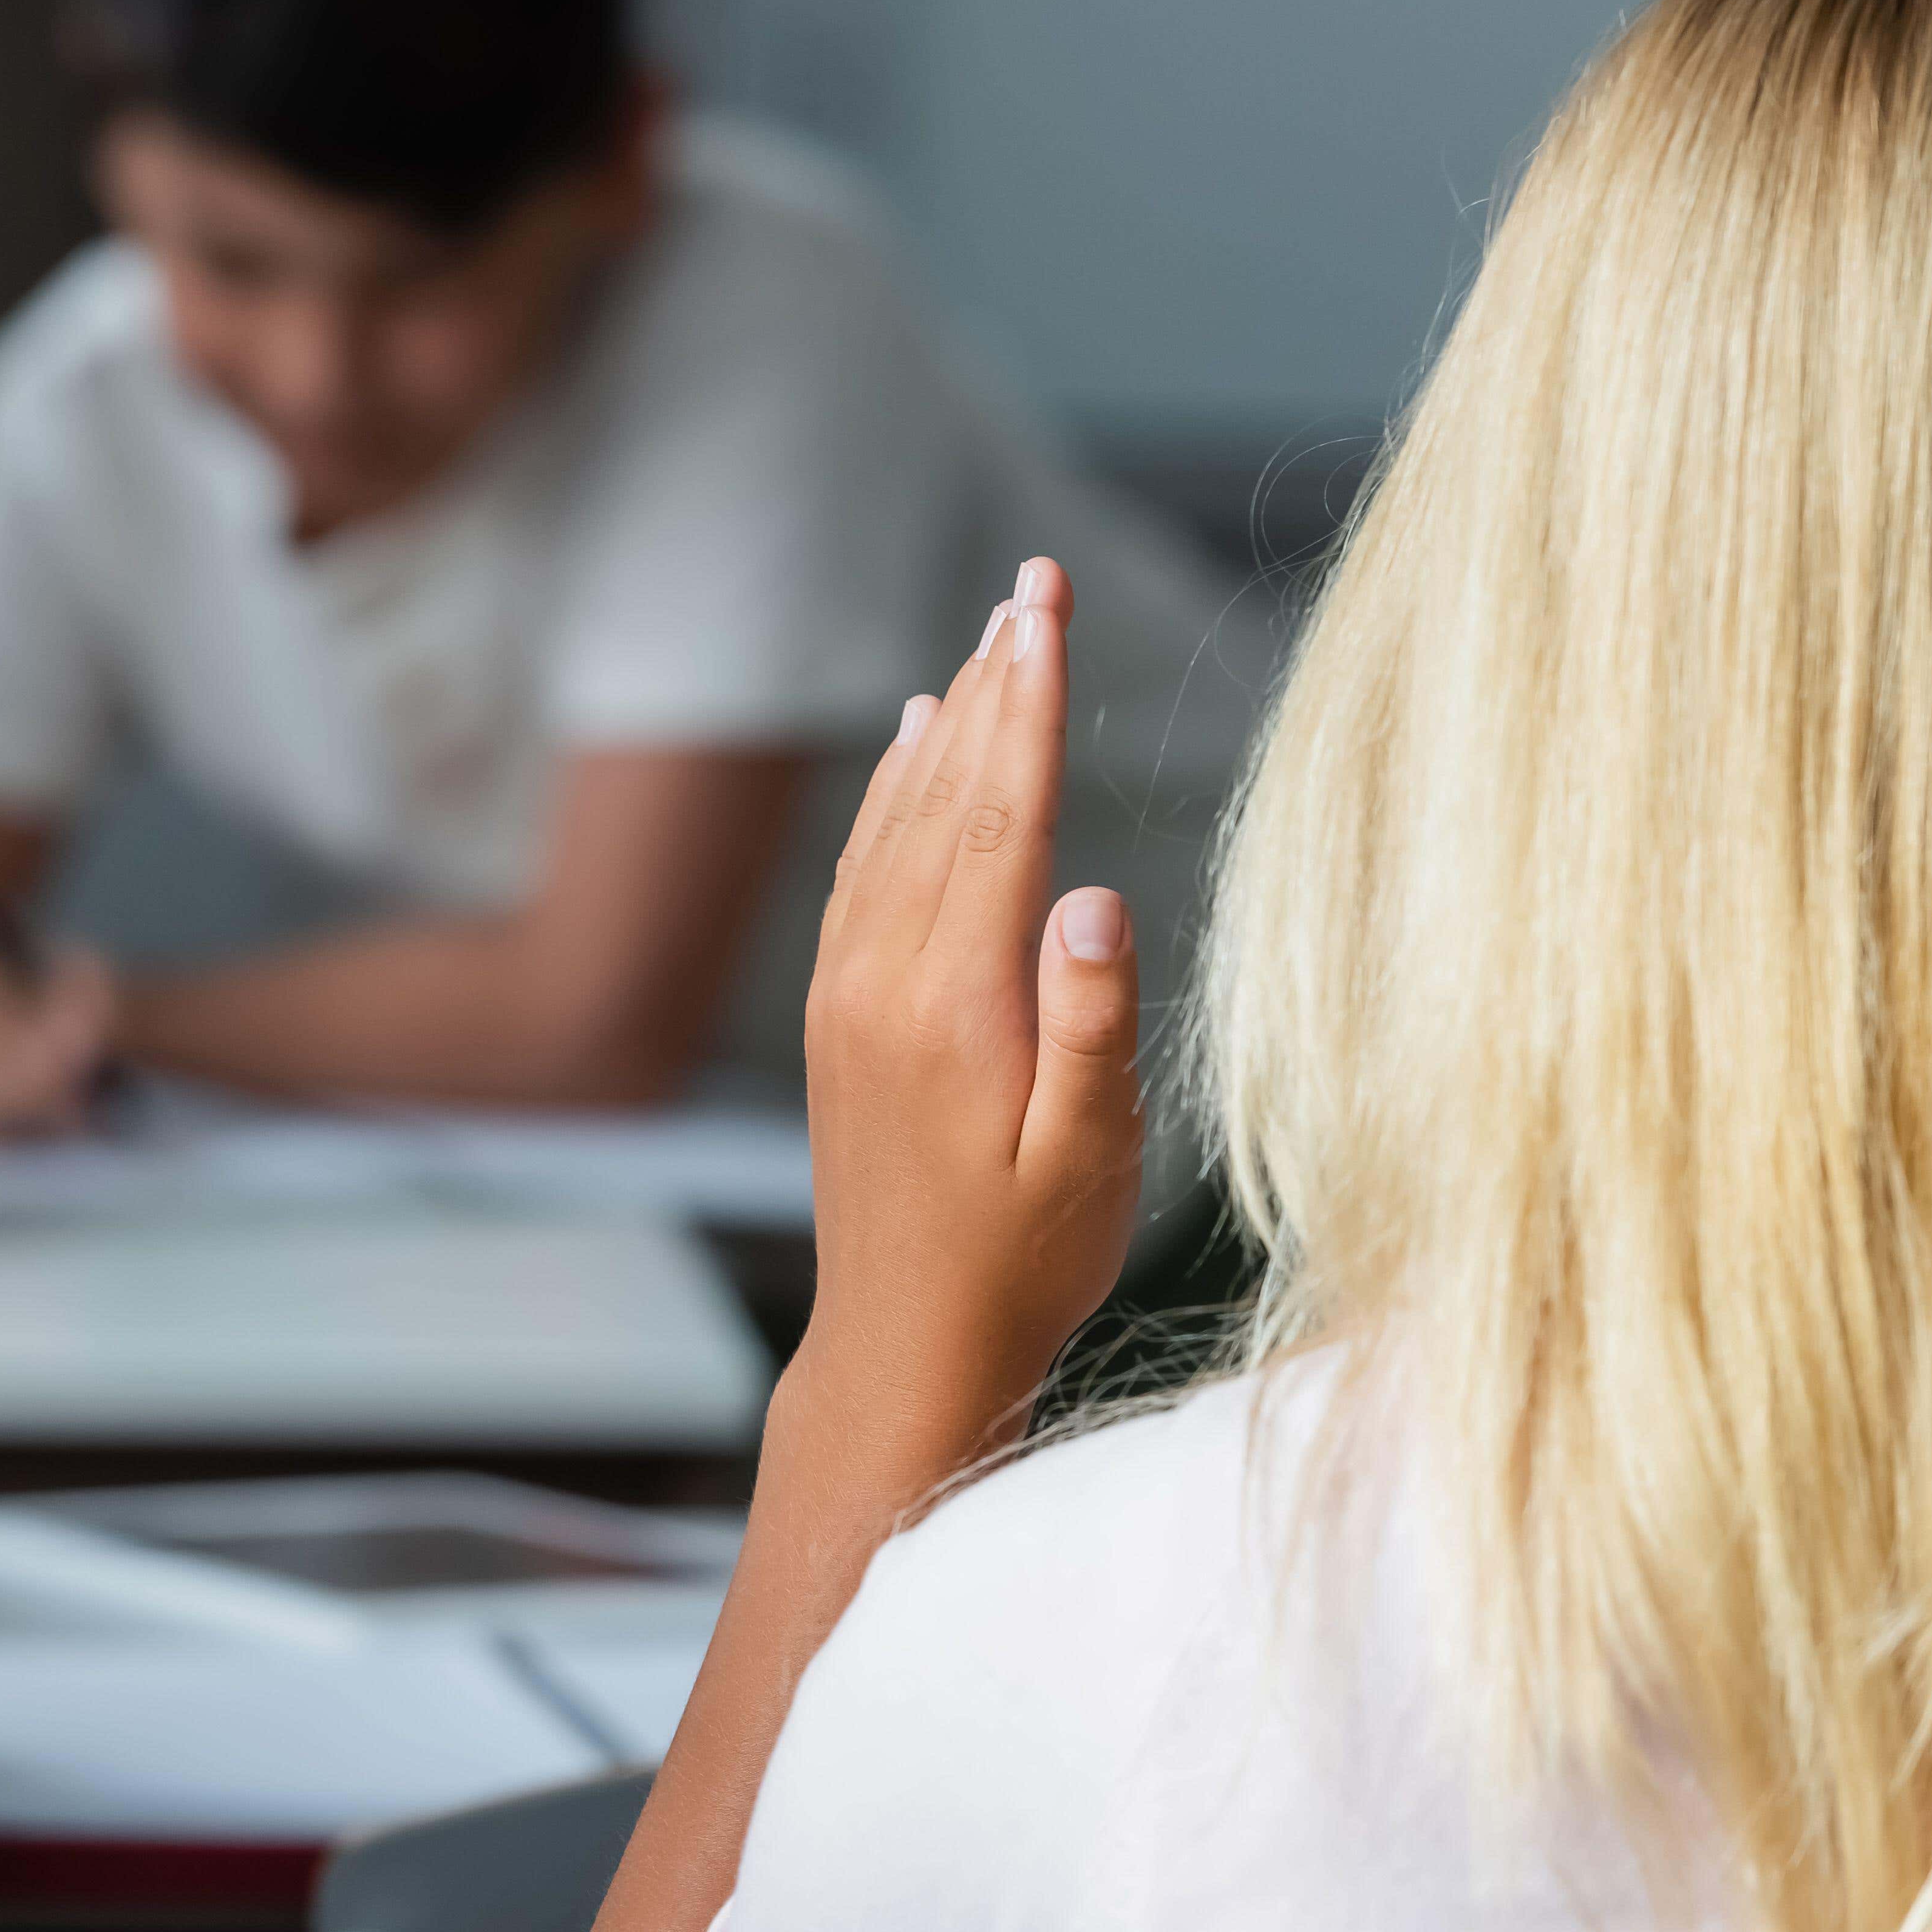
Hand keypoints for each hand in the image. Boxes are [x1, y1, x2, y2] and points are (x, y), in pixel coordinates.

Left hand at [798, 555, 1149, 1431]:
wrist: (901, 1347)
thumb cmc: (1019, 1265)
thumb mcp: (1087, 1162)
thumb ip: (1089, 1025)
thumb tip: (1093, 894)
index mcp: (955, 1001)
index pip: (1000, 814)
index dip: (1029, 702)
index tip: (1044, 608)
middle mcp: (885, 976)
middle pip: (947, 793)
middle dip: (995, 681)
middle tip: (1030, 584)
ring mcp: (849, 990)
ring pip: (902, 819)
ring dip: (950, 722)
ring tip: (990, 637)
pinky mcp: (838, 1012)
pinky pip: (863, 867)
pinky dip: (894, 790)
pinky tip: (913, 744)